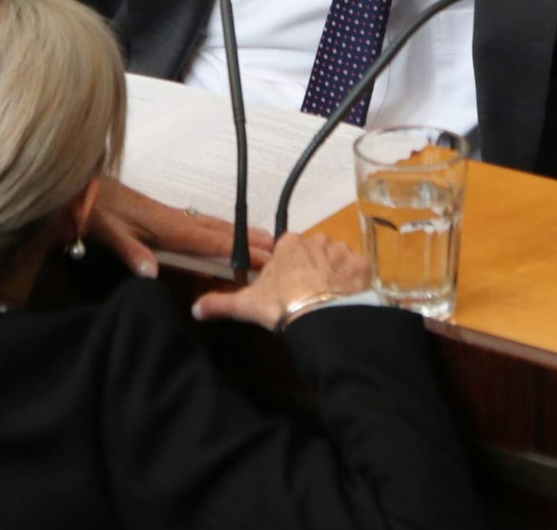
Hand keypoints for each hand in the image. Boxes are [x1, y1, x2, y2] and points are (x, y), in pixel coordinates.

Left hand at [88, 178, 273, 277]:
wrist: (82, 189)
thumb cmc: (95, 211)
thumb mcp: (108, 232)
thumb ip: (131, 251)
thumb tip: (151, 274)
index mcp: (166, 225)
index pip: (209, 241)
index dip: (237, 250)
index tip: (262, 257)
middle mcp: (174, 219)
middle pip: (218, 230)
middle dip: (248, 239)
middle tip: (277, 248)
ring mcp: (170, 216)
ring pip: (211, 226)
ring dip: (238, 233)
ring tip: (262, 239)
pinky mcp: (162, 217)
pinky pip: (199, 226)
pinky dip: (219, 231)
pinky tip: (222, 236)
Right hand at [192, 232, 369, 331]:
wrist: (317, 316)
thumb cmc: (280, 304)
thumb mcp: (246, 304)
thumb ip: (219, 303)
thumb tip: (195, 309)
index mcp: (288, 244)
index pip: (288, 248)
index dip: (288, 267)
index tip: (288, 285)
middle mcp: (316, 240)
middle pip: (315, 251)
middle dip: (313, 267)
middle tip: (308, 293)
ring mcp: (341, 251)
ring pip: (338, 258)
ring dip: (335, 273)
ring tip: (330, 298)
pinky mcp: (362, 265)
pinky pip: (359, 270)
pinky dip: (355, 282)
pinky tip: (349, 298)